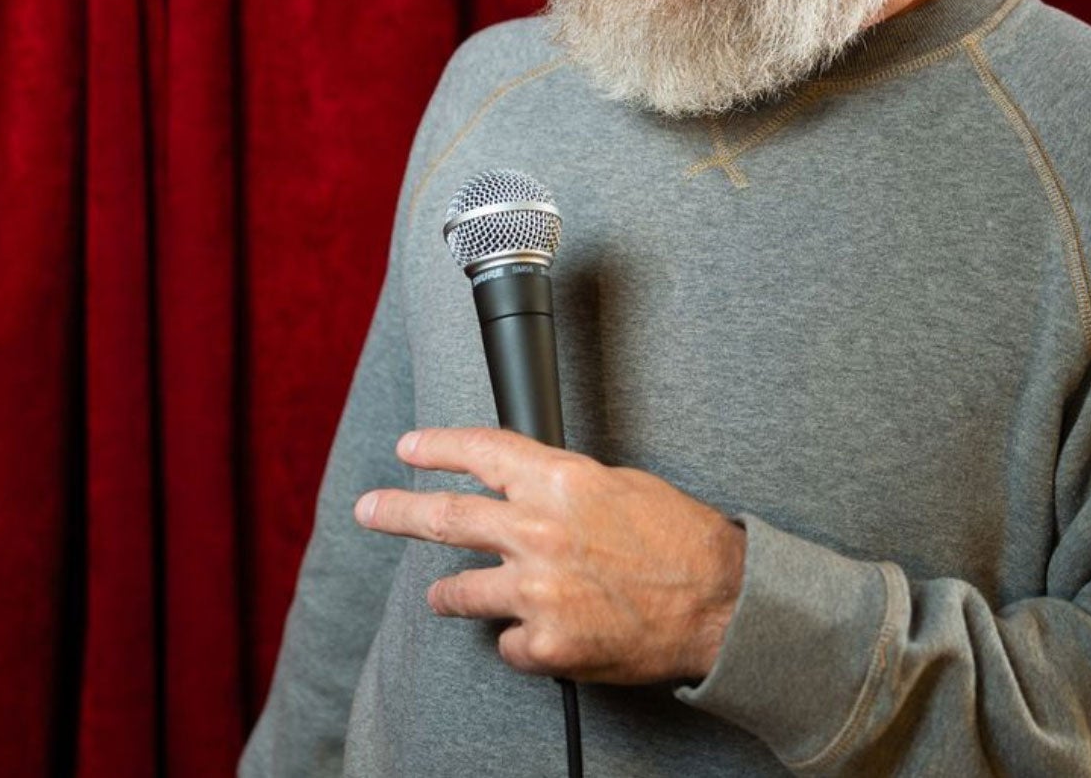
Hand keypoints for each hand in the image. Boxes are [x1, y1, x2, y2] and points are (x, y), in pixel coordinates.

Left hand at [354, 427, 745, 684]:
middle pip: (443, 517)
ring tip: (445, 596)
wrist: (721, 604)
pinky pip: (507, 643)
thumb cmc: (681, 541)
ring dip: (449, 594)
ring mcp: (536, 592)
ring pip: (459, 592)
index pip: (480, 452)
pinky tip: (545, 633)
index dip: (436, 447)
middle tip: (369, 509)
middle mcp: (538, 532)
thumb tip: (525, 490)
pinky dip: (520, 640)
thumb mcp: (620, 486)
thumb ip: (562, 488)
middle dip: (395, 511)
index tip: (408, 449)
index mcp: (560, 481)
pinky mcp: (546, 643)